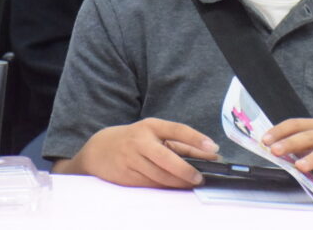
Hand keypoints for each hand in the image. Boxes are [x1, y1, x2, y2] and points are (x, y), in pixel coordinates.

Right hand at [65, 118, 218, 187]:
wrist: (99, 149)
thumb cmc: (134, 140)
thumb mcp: (155, 135)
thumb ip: (181, 144)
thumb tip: (209, 154)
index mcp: (151, 126)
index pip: (177, 130)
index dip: (196, 139)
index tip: (213, 148)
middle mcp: (141, 141)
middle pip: (167, 158)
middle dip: (186, 170)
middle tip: (199, 178)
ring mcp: (131, 158)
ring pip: (159, 175)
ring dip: (177, 182)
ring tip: (190, 183)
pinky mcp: (126, 175)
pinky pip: (149, 184)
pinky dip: (163, 186)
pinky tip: (172, 186)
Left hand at [261, 118, 312, 189]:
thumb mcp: (312, 145)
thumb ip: (295, 146)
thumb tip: (271, 149)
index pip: (295, 124)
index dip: (279, 131)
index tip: (265, 140)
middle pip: (308, 137)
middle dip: (290, 143)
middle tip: (275, 151)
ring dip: (311, 159)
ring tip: (300, 167)